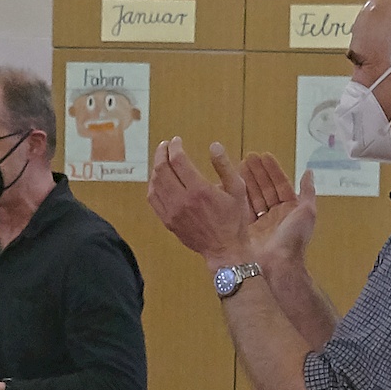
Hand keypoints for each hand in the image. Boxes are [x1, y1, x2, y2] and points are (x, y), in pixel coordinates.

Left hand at [146, 137, 254, 264]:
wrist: (224, 249)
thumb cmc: (234, 219)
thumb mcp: (238, 189)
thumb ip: (225, 166)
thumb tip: (214, 145)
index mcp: (199, 190)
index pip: (178, 161)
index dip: (175, 147)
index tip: (176, 140)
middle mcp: (182, 200)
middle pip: (162, 170)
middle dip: (162, 153)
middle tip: (165, 145)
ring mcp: (172, 212)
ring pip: (155, 184)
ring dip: (156, 168)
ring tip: (162, 159)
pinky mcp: (168, 221)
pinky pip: (153, 199)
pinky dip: (153, 185)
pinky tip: (158, 179)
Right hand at [238, 151, 318, 266]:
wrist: (278, 264)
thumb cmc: (294, 238)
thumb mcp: (307, 212)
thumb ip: (308, 191)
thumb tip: (308, 172)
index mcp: (290, 209)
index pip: (280, 184)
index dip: (272, 170)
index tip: (263, 156)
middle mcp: (274, 215)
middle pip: (265, 188)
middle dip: (257, 172)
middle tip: (247, 157)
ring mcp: (260, 222)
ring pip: (252, 197)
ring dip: (246, 181)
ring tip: (238, 166)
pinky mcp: (247, 230)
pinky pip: (242, 210)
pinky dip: (237, 197)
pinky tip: (231, 185)